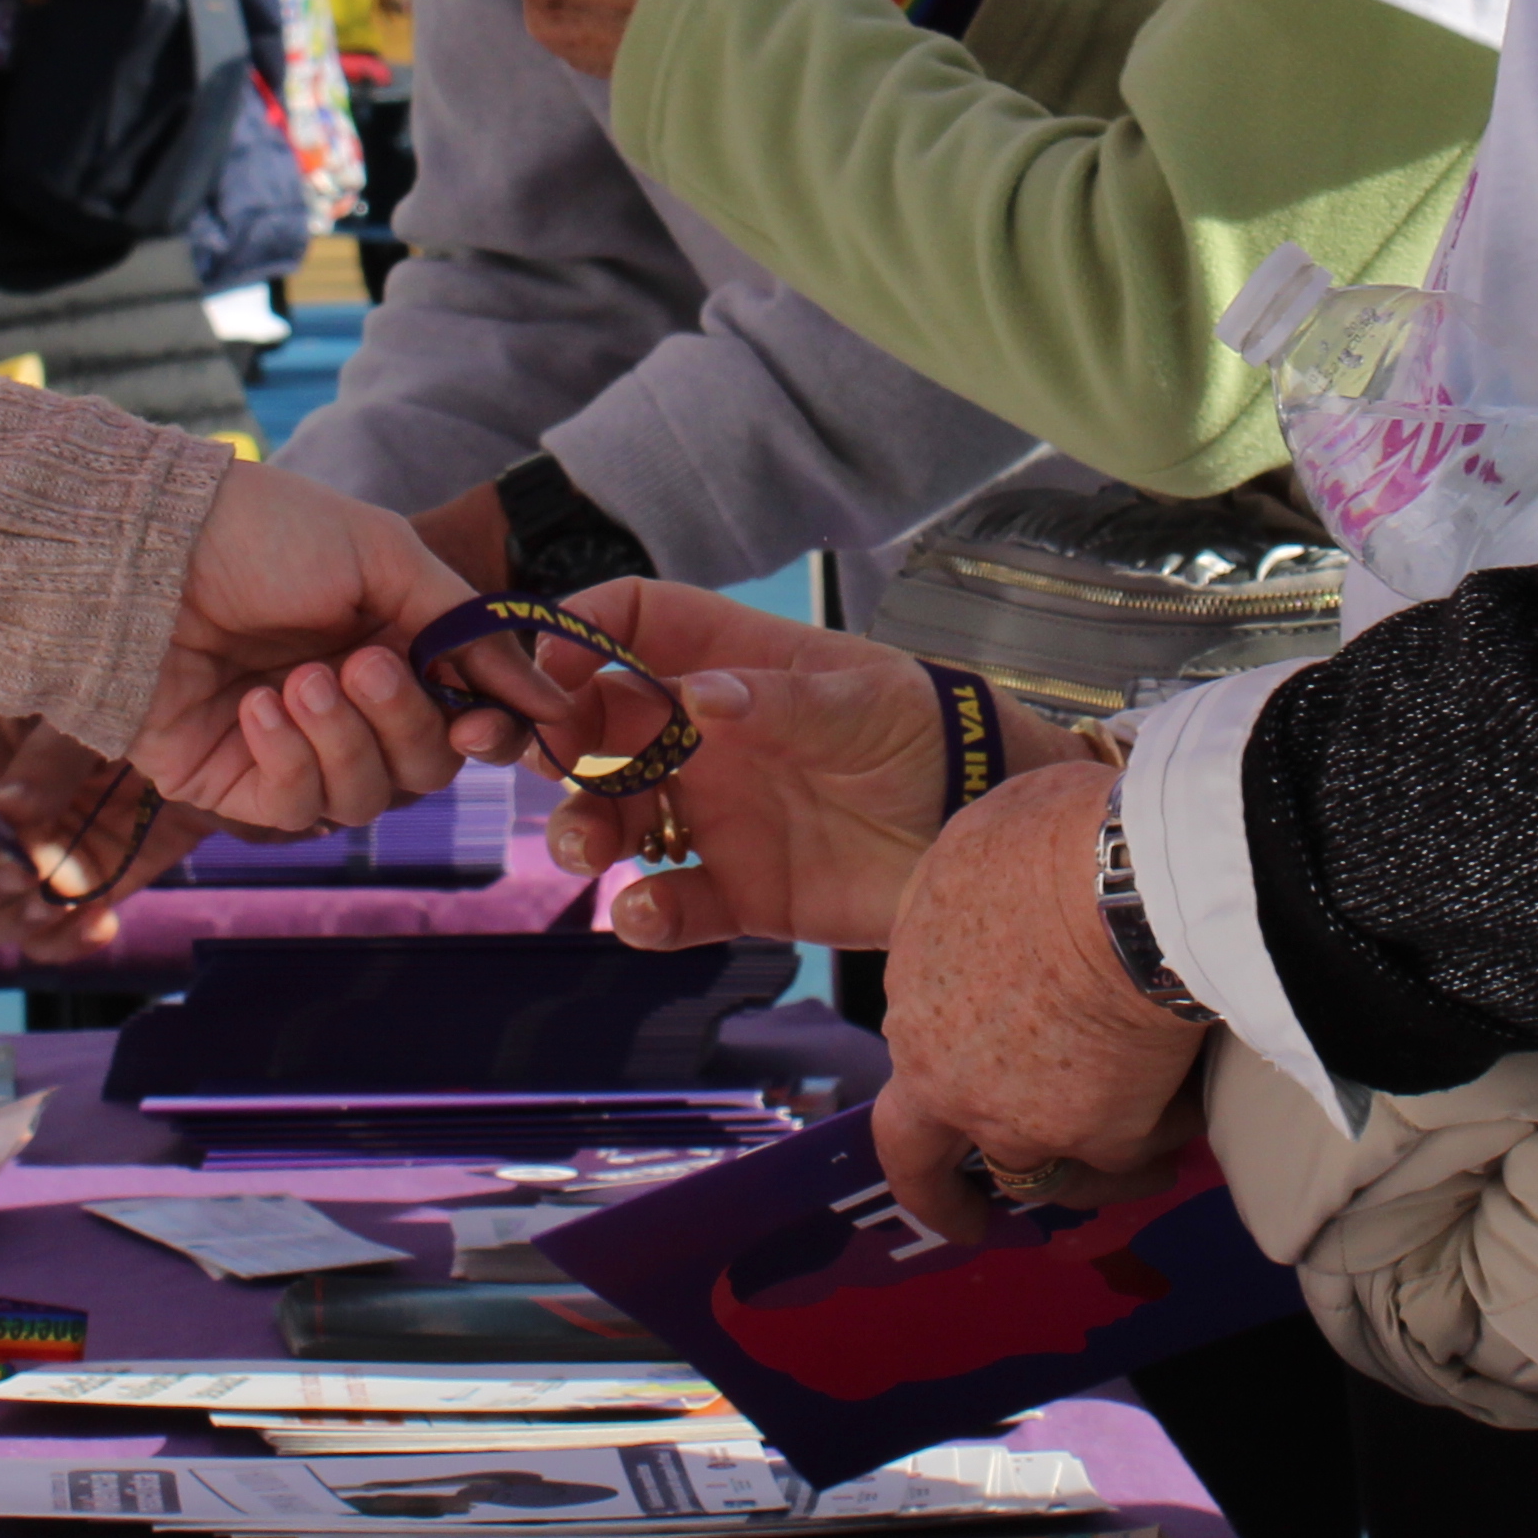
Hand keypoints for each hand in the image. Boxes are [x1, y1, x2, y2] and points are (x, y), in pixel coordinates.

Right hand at [0, 712, 201, 962]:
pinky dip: (64, 942)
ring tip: (59, 904)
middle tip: (25, 877)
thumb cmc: (139, 686)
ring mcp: (30, 855)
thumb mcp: (86, 702)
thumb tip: (4, 822)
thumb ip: (46, 758)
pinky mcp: (79, 887)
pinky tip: (100, 924)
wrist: (220, 715)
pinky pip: (44, 937)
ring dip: (10, 922)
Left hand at [128, 463, 521, 838]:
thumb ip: (469, 629)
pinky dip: (289, 760)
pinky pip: (296, 810)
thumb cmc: (264, 535)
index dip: (489, 733)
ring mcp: (294, 751)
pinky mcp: (234, 784)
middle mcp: (352, 707)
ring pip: (367, 800)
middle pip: (426, 768)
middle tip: (362, 665)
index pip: (470, 722)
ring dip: (344, 741)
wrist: (144, 550)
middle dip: (405, 723)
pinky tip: (257, 707)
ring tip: (298, 681)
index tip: (484, 724)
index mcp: (396, 648)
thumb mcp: (385, 555)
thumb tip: (553, 704)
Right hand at [502, 582, 1079, 953]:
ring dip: (582, 827)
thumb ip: (781, 703)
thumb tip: (695, 697)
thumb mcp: (866, 704)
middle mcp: (707, 736)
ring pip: (614, 816)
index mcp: (732, 662)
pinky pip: (670, 903)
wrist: (991, 835)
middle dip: (554, 740)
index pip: (633, 623)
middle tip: (545, 762)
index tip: (545, 668)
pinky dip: (644, 913)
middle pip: (598, 723)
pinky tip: (646, 912)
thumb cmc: (932, 737)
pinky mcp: (740, 890)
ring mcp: (717, 813)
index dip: (578, 633)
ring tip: (586, 847)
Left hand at [864, 767, 1208, 1240]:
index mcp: (912, 1007)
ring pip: (1042, 1176)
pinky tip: (1184, 1132)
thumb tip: (990, 886)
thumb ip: (963, 895)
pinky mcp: (1101, 1140)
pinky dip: (1156, 1149)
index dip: (937, 1079)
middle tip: (970, 1221)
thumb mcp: (975, 844)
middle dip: (947, 1201)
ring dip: (1083, 1176)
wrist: (1137, 885)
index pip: (907, 1062)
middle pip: (930, 1162)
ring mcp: (1022, 1119)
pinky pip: (1129, 1163)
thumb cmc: (1057, 843)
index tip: (952, 1097)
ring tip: (1133, 1170)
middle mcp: (950, 1079)